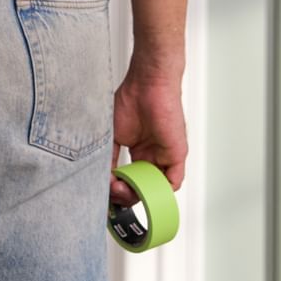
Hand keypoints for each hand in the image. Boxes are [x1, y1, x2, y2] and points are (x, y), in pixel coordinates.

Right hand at [112, 59, 187, 204]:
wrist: (148, 85)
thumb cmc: (130, 101)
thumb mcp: (113, 135)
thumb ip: (110, 158)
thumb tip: (104, 178)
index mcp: (139, 151)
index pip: (130, 179)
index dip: (118, 188)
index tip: (105, 191)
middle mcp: (152, 156)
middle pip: (141, 187)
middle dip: (125, 194)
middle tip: (112, 189)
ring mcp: (164, 157)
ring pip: (155, 188)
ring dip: (138, 194)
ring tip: (122, 188)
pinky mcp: (176, 155)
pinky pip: (173, 181)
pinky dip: (159, 191)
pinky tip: (141, 190)